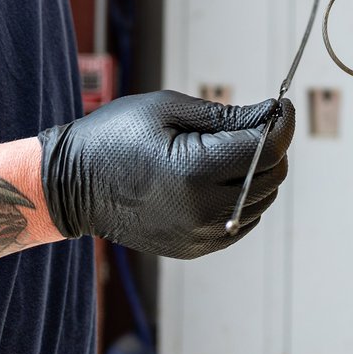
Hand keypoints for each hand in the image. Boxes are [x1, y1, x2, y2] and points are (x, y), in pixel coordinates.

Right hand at [38, 91, 294, 258]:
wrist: (71, 186)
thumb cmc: (114, 137)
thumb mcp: (168, 109)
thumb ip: (225, 115)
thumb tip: (270, 114)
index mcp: (195, 171)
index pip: (267, 149)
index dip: (281, 123)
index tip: (280, 105)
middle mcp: (202, 211)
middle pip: (272, 177)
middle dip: (272, 146)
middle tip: (255, 123)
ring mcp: (199, 235)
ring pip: (261, 201)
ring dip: (259, 173)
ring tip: (232, 149)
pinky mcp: (193, 248)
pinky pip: (240, 223)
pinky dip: (244, 198)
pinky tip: (222, 177)